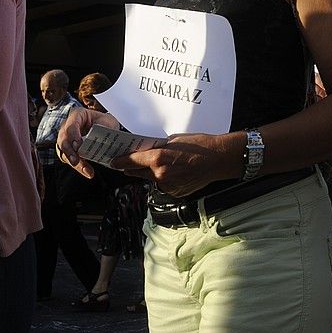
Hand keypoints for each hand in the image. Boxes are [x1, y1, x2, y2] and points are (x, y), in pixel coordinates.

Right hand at [55, 107, 110, 178]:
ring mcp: (66, 138)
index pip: (71, 125)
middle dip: (69, 152)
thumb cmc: (105, 122)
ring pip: (64, 152)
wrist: (106, 128)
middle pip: (63, 140)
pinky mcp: (68, 150)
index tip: (78, 146)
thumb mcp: (107, 122)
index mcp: (77, 115)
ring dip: (74, 162)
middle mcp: (67, 126)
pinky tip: (87, 171)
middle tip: (76, 161)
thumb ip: (101, 128)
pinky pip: (68, 159)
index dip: (73, 136)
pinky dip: (78, 166)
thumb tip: (96, 140)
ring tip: (86, 170)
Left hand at [109, 133, 238, 197]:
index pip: (131, 161)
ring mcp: (167, 186)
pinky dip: (165, 179)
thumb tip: (146, 149)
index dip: (120, 161)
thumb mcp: (174, 139)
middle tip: (130, 162)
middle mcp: (160, 174)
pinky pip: (163, 185)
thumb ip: (157, 146)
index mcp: (157, 158)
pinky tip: (175, 171)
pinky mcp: (175, 192)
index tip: (114, 161)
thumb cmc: (199, 145)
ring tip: (164, 163)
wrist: (217, 159)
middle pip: (137, 172)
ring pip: (151, 179)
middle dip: (133, 167)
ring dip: (151, 173)